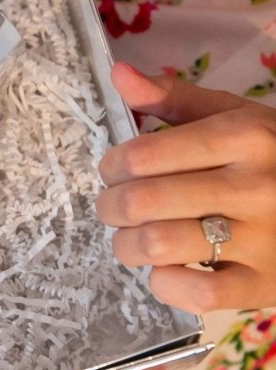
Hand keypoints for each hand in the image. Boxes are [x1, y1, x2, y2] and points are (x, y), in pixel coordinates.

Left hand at [96, 62, 275, 313]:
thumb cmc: (272, 157)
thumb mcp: (233, 115)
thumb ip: (172, 97)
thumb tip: (118, 74)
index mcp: (244, 137)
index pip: (144, 155)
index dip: (112, 166)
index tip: (114, 171)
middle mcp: (255, 186)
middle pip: (143, 202)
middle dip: (111, 206)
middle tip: (115, 207)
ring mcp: (263, 239)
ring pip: (159, 246)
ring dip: (127, 246)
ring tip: (133, 238)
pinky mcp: (264, 284)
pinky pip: (196, 294)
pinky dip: (165, 284)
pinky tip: (166, 269)